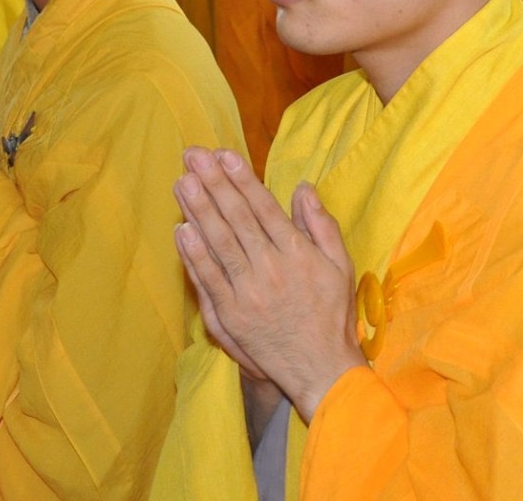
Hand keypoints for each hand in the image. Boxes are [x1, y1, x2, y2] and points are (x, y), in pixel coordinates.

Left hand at [173, 150, 365, 424]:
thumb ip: (321, 224)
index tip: (224, 155)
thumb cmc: (332, 314)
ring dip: (198, 210)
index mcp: (297, 253)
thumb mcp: (340, 265)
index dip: (241, 179)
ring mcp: (246, 292)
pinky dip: (193, 254)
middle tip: (193, 156)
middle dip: (213, 184)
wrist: (320, 367)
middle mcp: (270, 268)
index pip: (263, 207)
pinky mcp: (229, 315)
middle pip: (236, 218)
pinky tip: (181, 230)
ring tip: (181, 182)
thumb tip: (302, 188)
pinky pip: (208, 279)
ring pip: (218, 243)